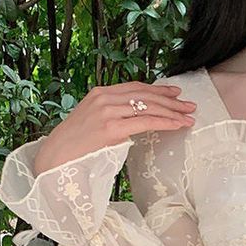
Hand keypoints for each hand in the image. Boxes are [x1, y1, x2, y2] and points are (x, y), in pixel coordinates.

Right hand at [33, 81, 196, 176]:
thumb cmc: (77, 145)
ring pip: (149, 107)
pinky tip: (178, 125)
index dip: (158, 89)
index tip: (175, 93)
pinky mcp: (112, 128)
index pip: (136, 87)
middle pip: (146, 95)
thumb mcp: (96, 122)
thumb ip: (115, 115)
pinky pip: (146, 122)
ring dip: (173, 112)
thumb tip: (138, 119)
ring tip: (189, 116)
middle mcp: (104, 98)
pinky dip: (165, 122)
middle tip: (189, 105)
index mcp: (100, 94)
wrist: (56, 157)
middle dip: (171, 100)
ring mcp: (108, 111)